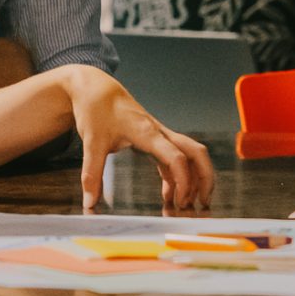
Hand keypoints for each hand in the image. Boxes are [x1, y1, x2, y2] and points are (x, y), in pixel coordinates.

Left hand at [64, 70, 212, 213]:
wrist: (96, 89)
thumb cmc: (96, 110)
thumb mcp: (91, 141)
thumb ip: (92, 172)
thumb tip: (90, 202)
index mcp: (147, 132)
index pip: (176, 157)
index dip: (184, 180)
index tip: (181, 201)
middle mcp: (159, 133)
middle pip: (196, 153)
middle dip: (205, 178)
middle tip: (202, 204)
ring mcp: (159, 136)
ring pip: (189, 156)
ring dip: (194, 179)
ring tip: (187, 206)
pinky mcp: (154, 140)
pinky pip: (174, 160)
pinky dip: (176, 178)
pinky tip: (169, 196)